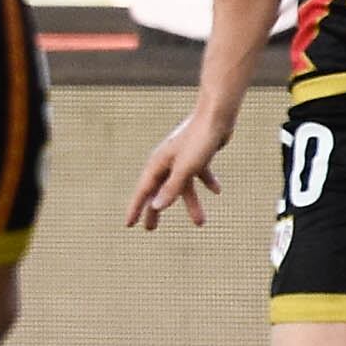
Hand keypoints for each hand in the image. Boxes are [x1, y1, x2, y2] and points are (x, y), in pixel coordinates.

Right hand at [124, 106, 232, 229]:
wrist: (217, 116)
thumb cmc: (199, 141)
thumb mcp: (186, 169)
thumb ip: (172, 189)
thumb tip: (156, 207)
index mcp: (158, 164)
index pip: (144, 192)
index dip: (135, 209)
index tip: (129, 225)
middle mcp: (167, 162)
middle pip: (158, 191)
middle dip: (155, 210)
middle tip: (150, 229)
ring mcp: (182, 158)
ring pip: (183, 186)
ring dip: (191, 203)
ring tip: (200, 223)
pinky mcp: (197, 155)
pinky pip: (199, 174)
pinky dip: (206, 183)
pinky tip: (216, 191)